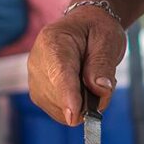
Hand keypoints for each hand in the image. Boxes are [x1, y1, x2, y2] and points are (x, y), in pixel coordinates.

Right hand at [28, 7, 126, 127]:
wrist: (85, 27)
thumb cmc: (96, 30)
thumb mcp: (108, 40)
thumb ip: (103, 64)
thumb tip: (100, 90)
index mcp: (52, 41)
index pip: (59, 74)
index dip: (67, 96)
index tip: (74, 116)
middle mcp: (37, 62)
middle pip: (61, 97)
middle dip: (88, 98)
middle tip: (104, 77)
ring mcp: (35, 81)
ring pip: (62, 110)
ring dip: (84, 103)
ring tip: (92, 78)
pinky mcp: (39, 95)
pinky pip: (62, 114)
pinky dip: (77, 107)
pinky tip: (83, 87)